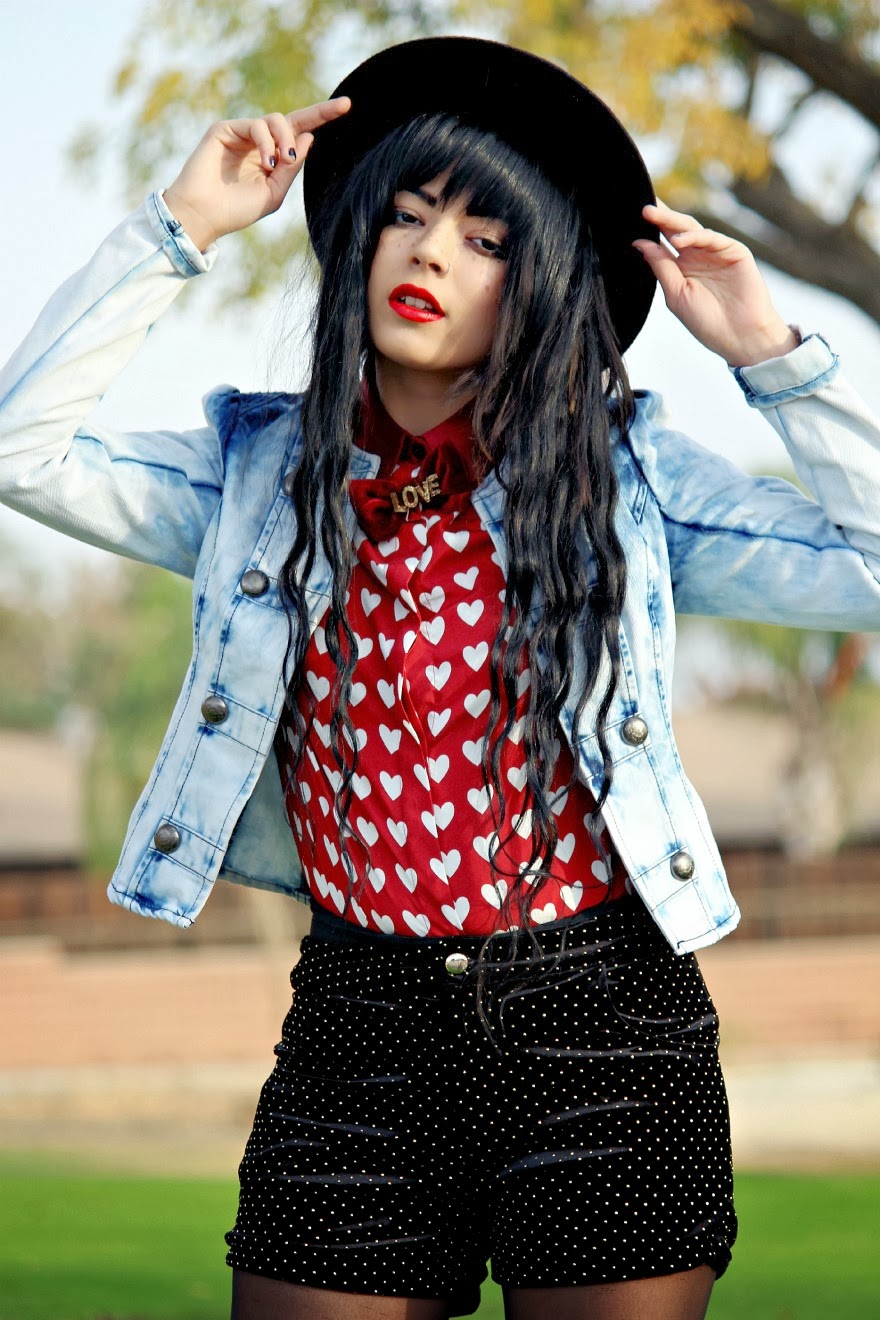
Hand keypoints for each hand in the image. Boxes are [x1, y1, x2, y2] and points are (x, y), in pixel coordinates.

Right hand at [162, 98, 350, 250]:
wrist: (204, 215)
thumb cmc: (237, 210)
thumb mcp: (274, 193)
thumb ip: (292, 167)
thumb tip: (309, 137)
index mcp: (272, 158)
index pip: (301, 133)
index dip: (322, 117)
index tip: (348, 105)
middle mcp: (259, 142)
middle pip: (293, 120)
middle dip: (317, 114)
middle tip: (322, 129)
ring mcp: (242, 133)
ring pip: (276, 120)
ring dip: (284, 140)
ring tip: (277, 164)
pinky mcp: (225, 129)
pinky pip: (256, 125)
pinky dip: (265, 141)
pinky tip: (266, 161)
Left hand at [633, 201, 797, 366]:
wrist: (739, 336)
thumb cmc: (706, 321)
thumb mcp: (676, 294)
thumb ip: (660, 267)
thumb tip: (639, 243)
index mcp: (681, 268)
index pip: (662, 243)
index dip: (649, 230)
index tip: (631, 218)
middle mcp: (697, 257)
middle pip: (675, 231)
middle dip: (659, 218)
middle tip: (643, 207)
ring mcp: (716, 252)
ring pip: (692, 230)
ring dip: (672, 221)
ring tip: (653, 216)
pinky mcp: (734, 251)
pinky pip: (712, 238)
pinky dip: (695, 237)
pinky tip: (678, 240)